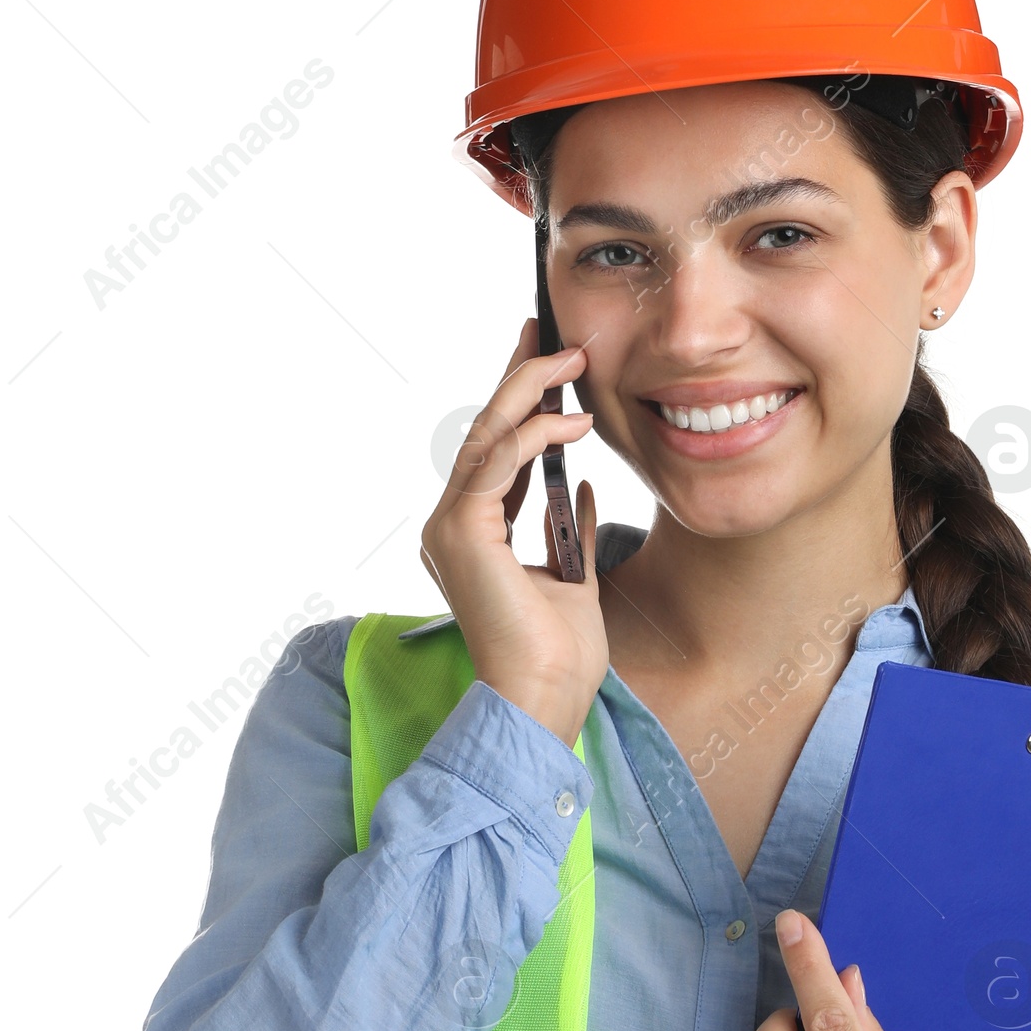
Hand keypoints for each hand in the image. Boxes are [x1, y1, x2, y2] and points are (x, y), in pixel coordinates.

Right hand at [420, 322, 605, 745]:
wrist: (545, 699)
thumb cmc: (559, 655)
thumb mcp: (573, 576)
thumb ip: (567, 529)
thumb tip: (580, 489)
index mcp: (474, 535)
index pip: (496, 454)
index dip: (520, 404)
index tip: (547, 361)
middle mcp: (452, 526)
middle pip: (484, 434)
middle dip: (518, 378)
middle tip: (549, 331)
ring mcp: (451, 529)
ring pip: (485, 439)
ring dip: (529, 392)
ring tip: (571, 360)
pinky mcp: (463, 534)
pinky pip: (498, 465)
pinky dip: (536, 436)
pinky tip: (573, 420)